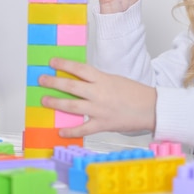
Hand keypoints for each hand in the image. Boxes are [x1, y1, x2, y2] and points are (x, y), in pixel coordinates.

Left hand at [39, 58, 156, 137]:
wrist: (151, 108)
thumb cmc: (135, 93)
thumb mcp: (115, 80)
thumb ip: (97, 81)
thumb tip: (79, 81)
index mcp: (103, 79)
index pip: (80, 69)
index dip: (64, 64)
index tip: (52, 62)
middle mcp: (99, 93)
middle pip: (71, 86)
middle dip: (54, 82)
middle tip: (42, 80)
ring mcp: (99, 110)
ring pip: (72, 106)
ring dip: (56, 102)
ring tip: (44, 100)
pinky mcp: (102, 124)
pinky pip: (83, 129)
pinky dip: (70, 131)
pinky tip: (60, 131)